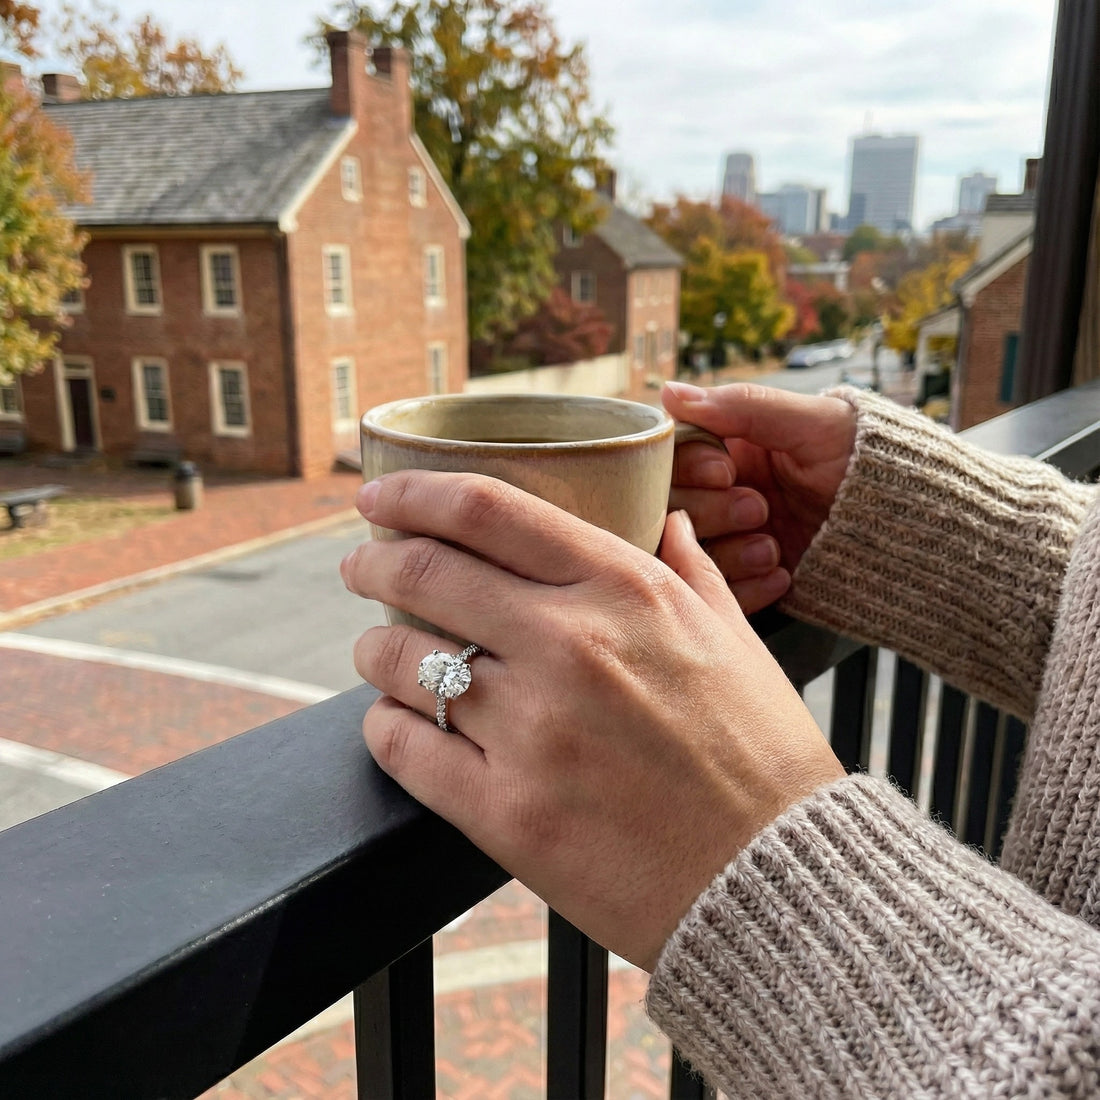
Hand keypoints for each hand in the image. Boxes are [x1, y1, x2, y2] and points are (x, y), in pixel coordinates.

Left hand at [342, 471, 842, 970]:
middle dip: (372, 563)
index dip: (414, 493)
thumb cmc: (759, 751)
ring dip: (374, 649)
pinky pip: (401, 747)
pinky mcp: (504, 813)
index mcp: (623, 590)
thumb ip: (689, 567)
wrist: (774, 877)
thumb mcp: (734, 637)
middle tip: (360, 567)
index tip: (378, 499)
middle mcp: (568, 646)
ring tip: (377, 652)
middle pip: (423, 572)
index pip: (487, 510)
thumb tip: (666, 516)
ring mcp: (531, 730)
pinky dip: (383, 726)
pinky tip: (393, 720)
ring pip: (398, 660)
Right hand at [663, 382, 857, 612]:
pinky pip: (721, 594)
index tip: (726, 471)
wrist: (912, 525)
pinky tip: (780, 574)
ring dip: (729, 553)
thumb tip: (669, 391)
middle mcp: (721, 495)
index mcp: (729, 449)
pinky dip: (746, 588)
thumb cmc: (867, 460)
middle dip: (714, 512)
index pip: (672, 458)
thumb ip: (741, 406)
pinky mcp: (749, 583)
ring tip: (772, 547)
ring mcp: (733, 541)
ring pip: (692, 554)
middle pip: (674, 509)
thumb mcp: (811, 422)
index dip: (691, 468)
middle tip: (760, 508)